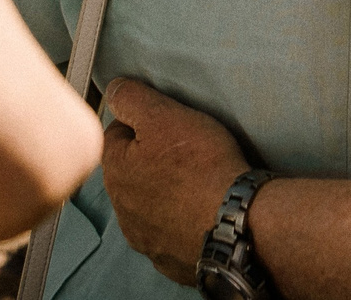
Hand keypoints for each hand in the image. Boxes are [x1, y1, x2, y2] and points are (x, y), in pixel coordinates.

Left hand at [101, 78, 251, 284]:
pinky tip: (201, 211)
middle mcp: (122, 209)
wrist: (235, 221)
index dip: (143, 123)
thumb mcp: (164, 116)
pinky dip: (180, 222)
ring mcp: (145, 238)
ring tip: (197, 182)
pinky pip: (170, 233)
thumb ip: (132, 99)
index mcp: (115, 171)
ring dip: (165, 194)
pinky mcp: (169, 259)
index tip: (167, 123)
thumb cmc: (202, 166)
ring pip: (149, 205)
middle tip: (186, 151)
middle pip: (132, 172)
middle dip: (152, 160)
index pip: (116, 134)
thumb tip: (114, 90)